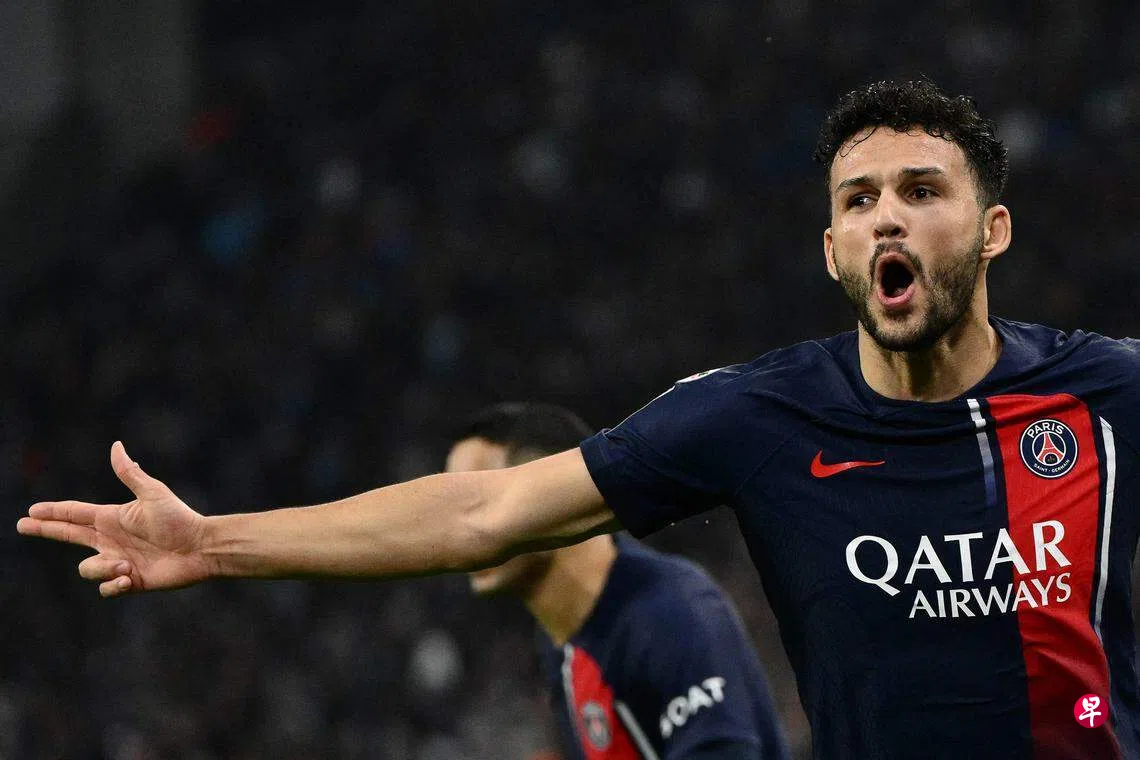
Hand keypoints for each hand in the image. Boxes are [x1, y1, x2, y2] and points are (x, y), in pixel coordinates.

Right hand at [17, 441, 213, 596]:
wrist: (200, 547)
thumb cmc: (179, 518)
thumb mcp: (153, 493)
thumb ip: (130, 473)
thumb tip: (116, 446)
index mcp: (112, 518)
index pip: (74, 513)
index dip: (53, 512)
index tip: (31, 511)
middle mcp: (111, 539)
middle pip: (68, 536)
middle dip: (45, 530)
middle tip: (22, 525)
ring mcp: (118, 561)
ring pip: (88, 569)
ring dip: (103, 568)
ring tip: (128, 564)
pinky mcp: (129, 581)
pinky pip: (106, 588)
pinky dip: (114, 584)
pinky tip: (130, 577)